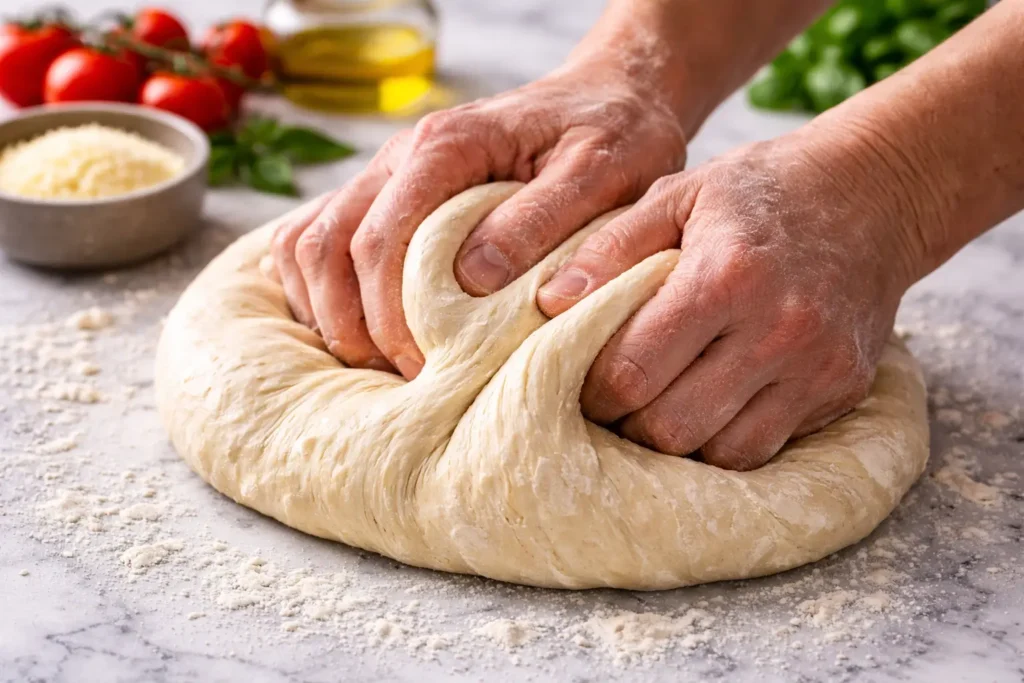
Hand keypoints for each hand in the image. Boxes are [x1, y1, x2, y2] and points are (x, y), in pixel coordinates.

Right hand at [271, 65, 687, 375]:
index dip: (390, 317)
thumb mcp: (598, 172)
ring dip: (326, 310)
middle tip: (401, 382)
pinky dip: (319, 289)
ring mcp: (386, 173)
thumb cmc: (612, 136)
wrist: (610, 96)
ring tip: (376, 364)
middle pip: (326, 247)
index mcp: (445, 146)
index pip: (379, 241)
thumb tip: (474, 279)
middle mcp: (400, 155)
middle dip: (351, 326)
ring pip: (308, 243)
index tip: (426, 370)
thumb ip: (539, 219)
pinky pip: (317, 238)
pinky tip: (359, 328)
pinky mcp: (388, 193)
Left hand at [538, 131, 923, 469]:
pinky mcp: (843, 389)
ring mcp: (815, 366)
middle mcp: (775, 330)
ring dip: (676, 441)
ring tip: (658, 406)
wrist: (874, 195)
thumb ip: (612, 248)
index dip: (592, 391)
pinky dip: (725, 440)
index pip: (631, 371)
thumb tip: (550, 302)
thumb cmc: (760, 191)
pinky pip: (766, 448)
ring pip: (720, 452)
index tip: (579, 381)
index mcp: (723, 277)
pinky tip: (708, 406)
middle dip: (627, 424)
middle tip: (614, 402)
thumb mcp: (679, 195)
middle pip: (671, 426)